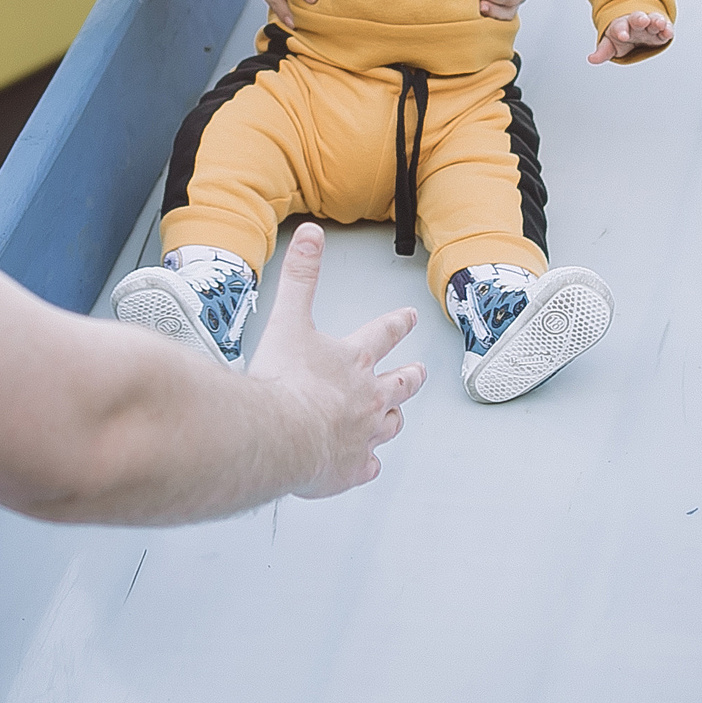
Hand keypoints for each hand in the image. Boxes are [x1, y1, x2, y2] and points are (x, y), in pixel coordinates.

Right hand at [245, 224, 425, 497]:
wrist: (281, 434)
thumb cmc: (284, 380)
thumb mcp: (289, 317)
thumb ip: (301, 276)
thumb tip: (310, 234)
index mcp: (354, 360)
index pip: (383, 334)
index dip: (397, 324)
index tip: (409, 317)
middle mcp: (368, 396)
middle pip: (399, 383)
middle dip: (411, 376)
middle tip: (420, 371)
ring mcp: (363, 435)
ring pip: (390, 424)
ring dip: (394, 416)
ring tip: (396, 415)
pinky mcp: (351, 468)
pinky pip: (367, 467)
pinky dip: (367, 464)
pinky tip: (366, 464)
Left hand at [591, 10, 674, 64]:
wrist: (635, 28)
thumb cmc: (621, 35)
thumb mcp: (610, 43)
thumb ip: (603, 51)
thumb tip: (592, 59)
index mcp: (621, 25)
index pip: (620, 26)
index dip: (621, 31)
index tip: (622, 36)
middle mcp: (635, 22)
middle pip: (637, 18)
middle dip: (639, 19)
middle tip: (642, 20)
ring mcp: (649, 24)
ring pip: (653, 19)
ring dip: (656, 20)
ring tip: (659, 23)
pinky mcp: (661, 30)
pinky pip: (665, 27)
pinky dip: (667, 29)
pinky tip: (668, 32)